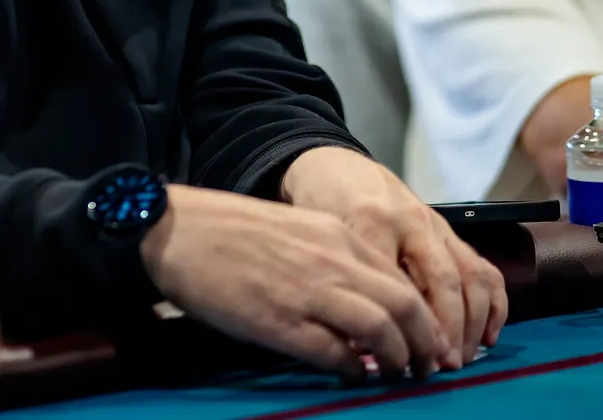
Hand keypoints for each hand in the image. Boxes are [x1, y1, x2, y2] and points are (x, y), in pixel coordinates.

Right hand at [141, 183, 450, 380]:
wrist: (173, 228)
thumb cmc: (225, 229)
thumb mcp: (291, 228)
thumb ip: (328, 255)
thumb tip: (360, 296)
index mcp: (334, 233)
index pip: (402, 277)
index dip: (424, 314)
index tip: (428, 336)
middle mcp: (331, 260)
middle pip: (406, 305)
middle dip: (427, 341)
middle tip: (428, 364)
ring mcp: (308, 291)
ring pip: (383, 330)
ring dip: (399, 358)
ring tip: (397, 374)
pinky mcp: (281, 322)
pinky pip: (336, 354)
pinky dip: (353, 369)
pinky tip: (352, 373)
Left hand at [280, 146, 508, 369]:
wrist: (333, 165)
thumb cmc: (320, 206)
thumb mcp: (319, 239)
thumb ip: (341, 282)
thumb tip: (360, 345)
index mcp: (370, 221)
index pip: (395, 283)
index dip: (399, 326)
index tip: (394, 359)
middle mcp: (410, 221)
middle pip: (441, 281)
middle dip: (445, 331)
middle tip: (438, 368)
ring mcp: (434, 223)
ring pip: (470, 275)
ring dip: (472, 323)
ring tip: (461, 358)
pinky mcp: (449, 228)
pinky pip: (483, 266)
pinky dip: (493, 304)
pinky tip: (487, 335)